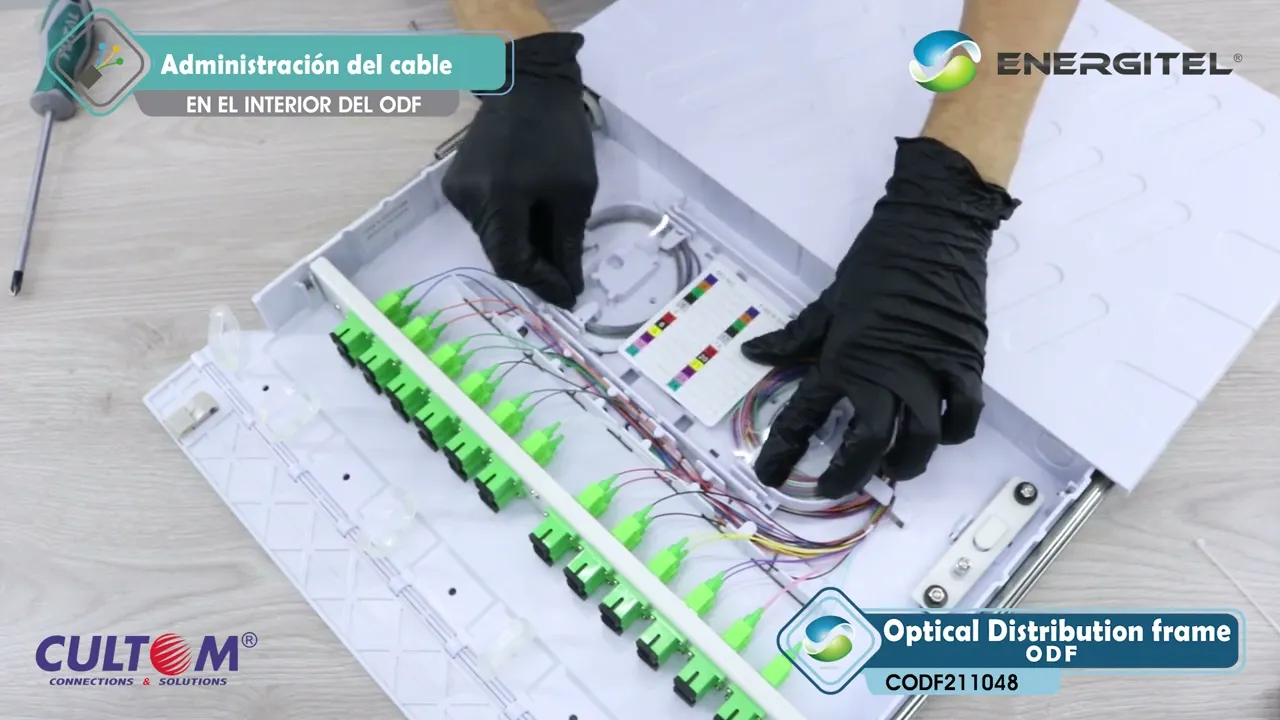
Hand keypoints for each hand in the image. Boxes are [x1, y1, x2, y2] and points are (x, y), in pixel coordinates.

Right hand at [442, 32, 597, 308]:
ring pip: (492, 238)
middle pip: (499, 253)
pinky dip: (511, 226)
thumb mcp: (575, 191)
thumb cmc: (558, 133)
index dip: (541, 283)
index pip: (512, 263)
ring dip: (523, 246)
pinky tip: (534, 218)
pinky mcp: (457, 181)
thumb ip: (568, 242)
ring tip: (554, 243)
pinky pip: (486, 218)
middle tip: (566, 275)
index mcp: (497, 201)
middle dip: (534, 268)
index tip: (568, 294)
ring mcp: (458, 191)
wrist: (528, 83)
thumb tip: (569, 284)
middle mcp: (468, 200)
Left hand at [742, 138, 1019, 498]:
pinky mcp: (965, 361)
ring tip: (889, 471)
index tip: (772, 475)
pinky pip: (964, 413)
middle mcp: (887, 371)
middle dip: (847, 473)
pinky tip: (939, 436)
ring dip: (904, 463)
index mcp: (845, 356)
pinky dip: (954, 432)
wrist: (934, 226)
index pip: (806, 415)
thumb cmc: (879, 261)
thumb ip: (796, 336)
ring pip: (920, 438)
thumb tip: (755, 354)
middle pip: (868, 443)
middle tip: (833, 487)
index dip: (784, 450)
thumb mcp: (830, 299)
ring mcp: (930, 369)